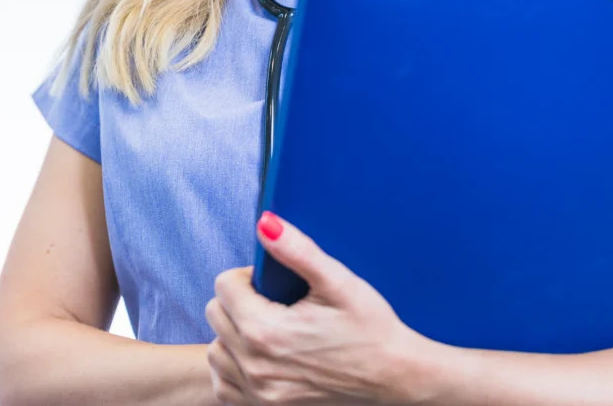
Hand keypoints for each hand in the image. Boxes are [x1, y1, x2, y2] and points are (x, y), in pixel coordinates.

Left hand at [204, 211, 421, 404]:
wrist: (396, 377)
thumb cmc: (371, 329)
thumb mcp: (338, 282)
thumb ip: (297, 250)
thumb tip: (265, 224)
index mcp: (267, 332)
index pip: (223, 285)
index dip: (247, 275)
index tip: (272, 283)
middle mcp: (256, 366)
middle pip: (216, 314)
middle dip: (239, 300)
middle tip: (274, 302)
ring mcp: (260, 393)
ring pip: (217, 349)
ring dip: (233, 333)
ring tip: (268, 327)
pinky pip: (224, 384)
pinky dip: (235, 367)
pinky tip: (262, 356)